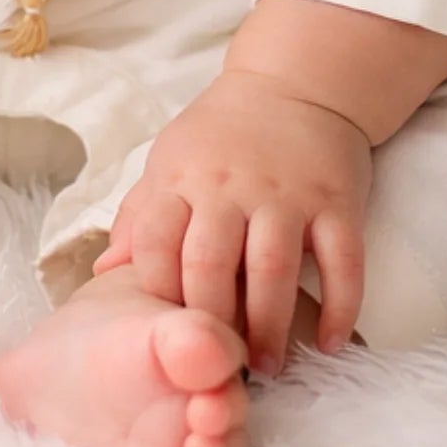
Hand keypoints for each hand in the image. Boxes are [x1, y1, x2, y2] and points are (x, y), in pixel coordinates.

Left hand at [90, 69, 372, 374]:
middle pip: (211, 265)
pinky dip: (338, 309)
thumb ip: (140, 215)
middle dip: (212, 324)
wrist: (295, 82)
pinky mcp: (336, 201)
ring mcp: (287, 194)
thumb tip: (104, 271)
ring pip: (272, 272)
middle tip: (219, 361)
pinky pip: (342, 263)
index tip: (170, 329)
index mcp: (184, 177)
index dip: (159, 294)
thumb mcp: (170, 159)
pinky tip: (329, 341)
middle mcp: (232, 186)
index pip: (158, 244)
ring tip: (266, 364)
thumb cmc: (222, 133)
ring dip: (269, 329)